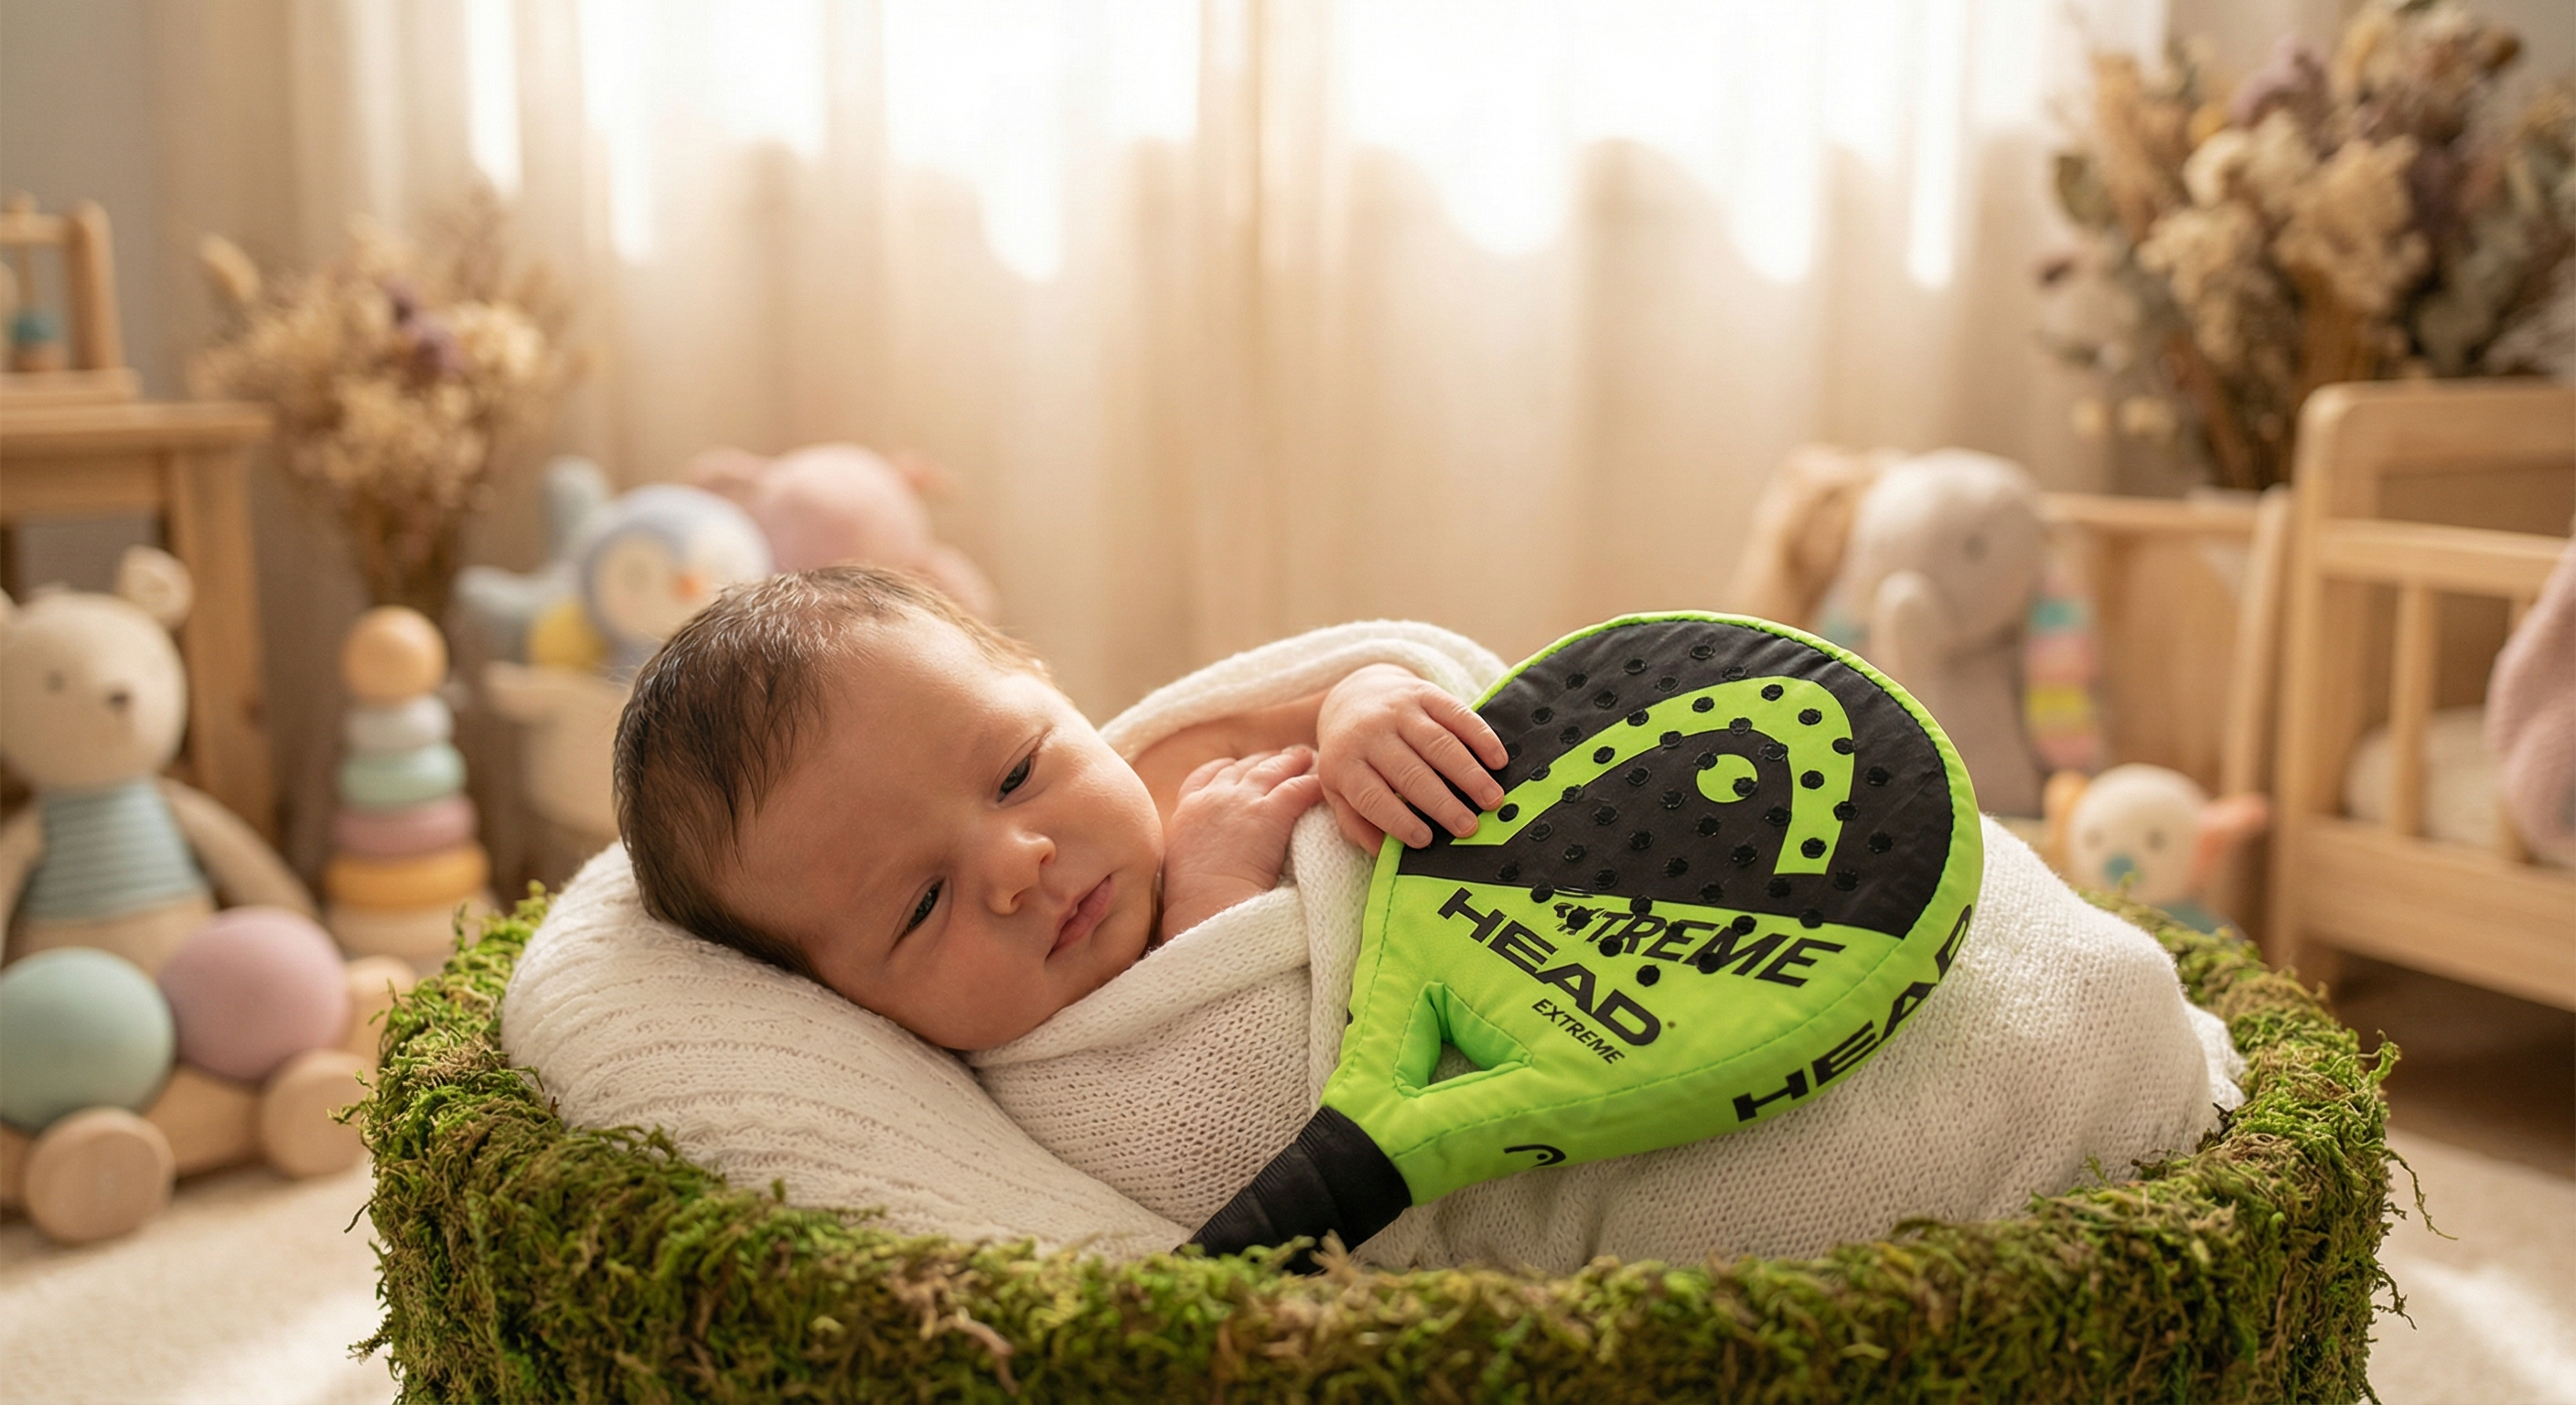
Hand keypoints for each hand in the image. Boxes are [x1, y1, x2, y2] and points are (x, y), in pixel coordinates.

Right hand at [1159, 747, 1323, 939]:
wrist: (1206, 909)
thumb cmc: (1196, 904)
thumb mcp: (1182, 867)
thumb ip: (1197, 850)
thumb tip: (1210, 857)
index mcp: (1187, 811)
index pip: (1205, 776)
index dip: (1225, 768)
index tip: (1237, 766)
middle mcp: (1213, 798)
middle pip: (1242, 768)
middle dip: (1264, 761)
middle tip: (1283, 757)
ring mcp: (1241, 801)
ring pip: (1271, 770)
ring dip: (1291, 762)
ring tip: (1308, 757)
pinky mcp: (1269, 813)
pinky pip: (1298, 788)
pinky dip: (1312, 784)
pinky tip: (1324, 786)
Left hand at [1316, 664, 1507, 850]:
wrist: (1353, 695)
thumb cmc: (1351, 756)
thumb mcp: (1337, 789)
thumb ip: (1356, 823)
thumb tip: (1383, 854)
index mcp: (1343, 763)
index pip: (1371, 796)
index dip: (1398, 820)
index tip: (1425, 840)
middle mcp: (1369, 733)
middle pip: (1410, 772)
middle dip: (1442, 803)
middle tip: (1469, 827)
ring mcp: (1398, 710)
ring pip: (1438, 743)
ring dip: (1469, 774)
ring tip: (1492, 799)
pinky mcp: (1424, 693)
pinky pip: (1456, 714)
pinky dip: (1481, 737)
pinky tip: (1498, 760)